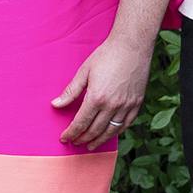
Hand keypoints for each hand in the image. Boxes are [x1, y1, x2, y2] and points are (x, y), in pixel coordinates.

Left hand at [51, 32, 153, 149]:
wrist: (132, 46)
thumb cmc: (106, 55)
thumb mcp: (84, 72)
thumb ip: (70, 92)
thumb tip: (56, 105)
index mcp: (96, 97)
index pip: (80, 123)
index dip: (71, 133)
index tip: (65, 138)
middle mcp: (112, 105)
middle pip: (94, 130)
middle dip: (83, 139)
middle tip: (75, 142)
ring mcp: (126, 106)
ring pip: (111, 131)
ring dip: (99, 140)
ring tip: (90, 145)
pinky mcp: (137, 104)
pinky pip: (126, 124)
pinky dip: (116, 132)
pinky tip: (109, 134)